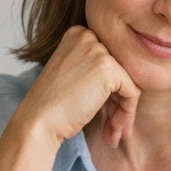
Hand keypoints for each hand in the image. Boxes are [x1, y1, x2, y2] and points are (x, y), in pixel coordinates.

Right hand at [17, 26, 140, 147]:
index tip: (105, 115)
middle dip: (118, 104)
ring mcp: (99, 51)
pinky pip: (133, 92)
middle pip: (121, 71)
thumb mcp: (74, 78)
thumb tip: (131, 83)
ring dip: (123, 113)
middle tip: (113, 129)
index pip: (109, 61)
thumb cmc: (53, 106)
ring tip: (114, 135)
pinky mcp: (109, 69)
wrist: (38, 120)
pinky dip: (126, 114)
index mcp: (77, 34)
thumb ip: (97, 72)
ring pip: (129, 83)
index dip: (110, 92)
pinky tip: (113, 130)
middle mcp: (88, 37)